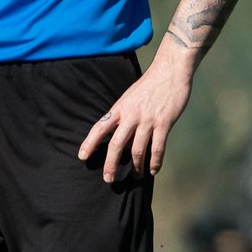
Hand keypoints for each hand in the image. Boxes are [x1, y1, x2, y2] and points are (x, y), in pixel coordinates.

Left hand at [77, 57, 192, 181]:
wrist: (169, 71)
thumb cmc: (149, 85)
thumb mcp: (129, 97)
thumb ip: (124, 115)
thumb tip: (119, 133)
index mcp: (119, 108)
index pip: (99, 127)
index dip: (89, 143)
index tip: (82, 156)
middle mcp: (130, 115)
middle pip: (115, 144)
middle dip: (110, 164)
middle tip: (107, 179)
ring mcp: (147, 120)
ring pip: (137, 150)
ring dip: (136, 167)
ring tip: (136, 177)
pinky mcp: (164, 123)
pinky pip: (157, 147)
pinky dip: (155, 162)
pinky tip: (153, 170)